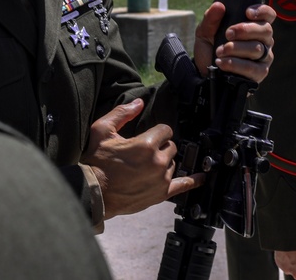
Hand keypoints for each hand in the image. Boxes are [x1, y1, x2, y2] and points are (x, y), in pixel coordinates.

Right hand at [81, 99, 201, 219]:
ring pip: (172, 163)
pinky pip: (183, 185)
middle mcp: (158, 161)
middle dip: (160, 146)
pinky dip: (193, 181)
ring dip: (164, 162)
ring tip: (147, 166)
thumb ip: (122, 113)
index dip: (156, 132)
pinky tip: (200, 178)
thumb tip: (139, 102)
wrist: (94, 193)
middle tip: (144, 152)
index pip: (165, 130)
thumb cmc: (96, 162)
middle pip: (171, 146)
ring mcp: (161, 179)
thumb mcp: (102, 130)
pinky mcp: (161, 193)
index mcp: (146, 144)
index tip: (148, 136)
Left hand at [192, 2, 274, 81]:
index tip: (247, 12)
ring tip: (220, 51)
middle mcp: (263, 40)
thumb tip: (219, 5)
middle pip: (266, 30)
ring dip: (236, 48)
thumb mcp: (205, 31)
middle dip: (245, 30)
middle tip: (228, 34)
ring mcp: (264, 57)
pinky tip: (222, 63)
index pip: (268, 15)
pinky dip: (236, 64)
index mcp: (254, 25)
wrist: (203, 70)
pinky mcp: (259, 73)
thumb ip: (211, 18)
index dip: (262, 11)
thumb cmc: (210, 47)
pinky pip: (253, 68)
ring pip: (258, 49)